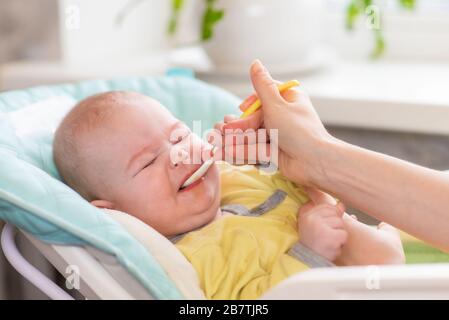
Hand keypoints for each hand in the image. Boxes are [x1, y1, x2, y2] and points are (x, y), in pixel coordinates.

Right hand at [212, 60, 335, 185]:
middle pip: (253, 118)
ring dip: (233, 139)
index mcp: (288, 99)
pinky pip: (253, 150)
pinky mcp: (273, 153)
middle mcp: (283, 116)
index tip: (241, 109)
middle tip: (220, 131)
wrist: (313, 163)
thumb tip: (255, 62)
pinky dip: (239, 151)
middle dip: (237, 126)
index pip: (262, 96)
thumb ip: (262, 86)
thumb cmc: (300, 132)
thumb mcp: (277, 105)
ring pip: (250, 135)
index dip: (249, 105)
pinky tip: (224, 153)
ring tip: (216, 141)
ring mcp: (277, 136)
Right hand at [298, 188, 347, 261]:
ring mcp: (320, 227)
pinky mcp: (330, 237)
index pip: (327, 206)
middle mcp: (311, 218)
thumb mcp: (315, 224)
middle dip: (334, 226)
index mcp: (306, 214)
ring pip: (341, 224)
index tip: (322, 228)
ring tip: (327, 242)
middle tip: (324, 237)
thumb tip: (341, 205)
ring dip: (338, 235)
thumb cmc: (313, 243)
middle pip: (335, 214)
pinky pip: (343, 234)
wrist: (307, 262)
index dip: (330, 217)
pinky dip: (340, 243)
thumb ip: (328, 212)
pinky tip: (331, 247)